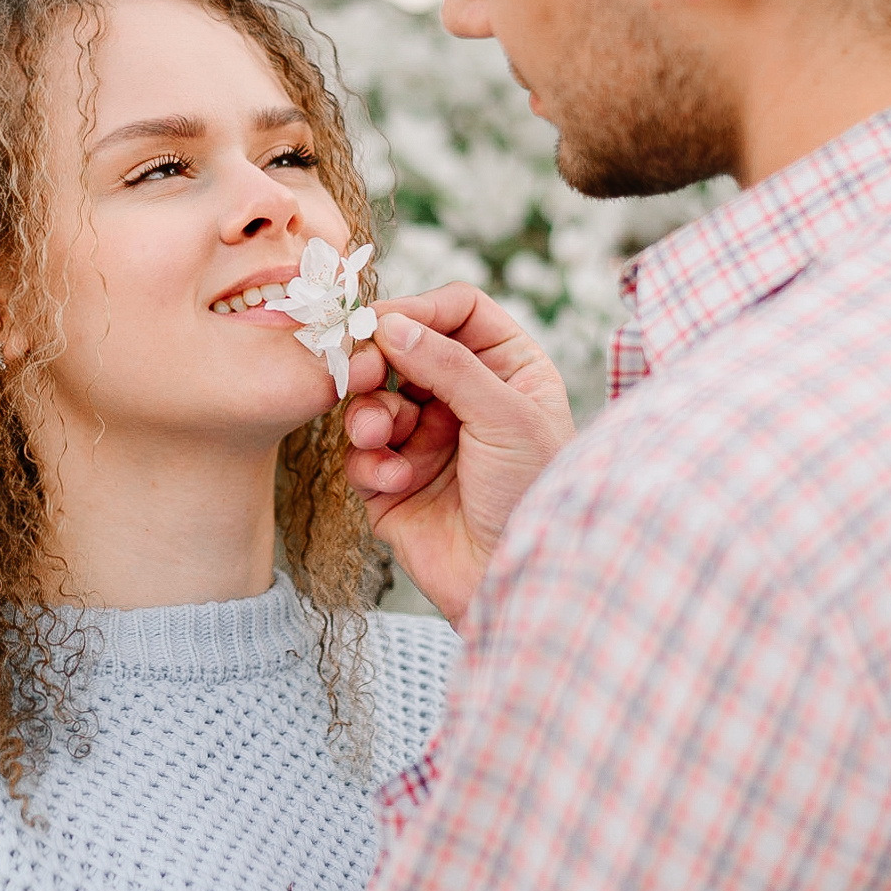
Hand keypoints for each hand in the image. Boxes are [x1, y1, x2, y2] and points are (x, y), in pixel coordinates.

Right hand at [341, 282, 572, 621]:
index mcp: (507, 370)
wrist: (514, 582)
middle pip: (403, 350)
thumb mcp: (506, 416)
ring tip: (379, 435)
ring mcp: (427, 440)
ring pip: (374, 400)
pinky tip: (396, 481)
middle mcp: (464, 399)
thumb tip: (392, 323)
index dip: (419, 309)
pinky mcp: (393, 483)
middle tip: (358, 371)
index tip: (382, 321)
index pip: (457, 312)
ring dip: (369, 414)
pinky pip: (361, 455)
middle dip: (376, 362)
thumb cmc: (533, 495)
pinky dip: (371, 462)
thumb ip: (448, 363)